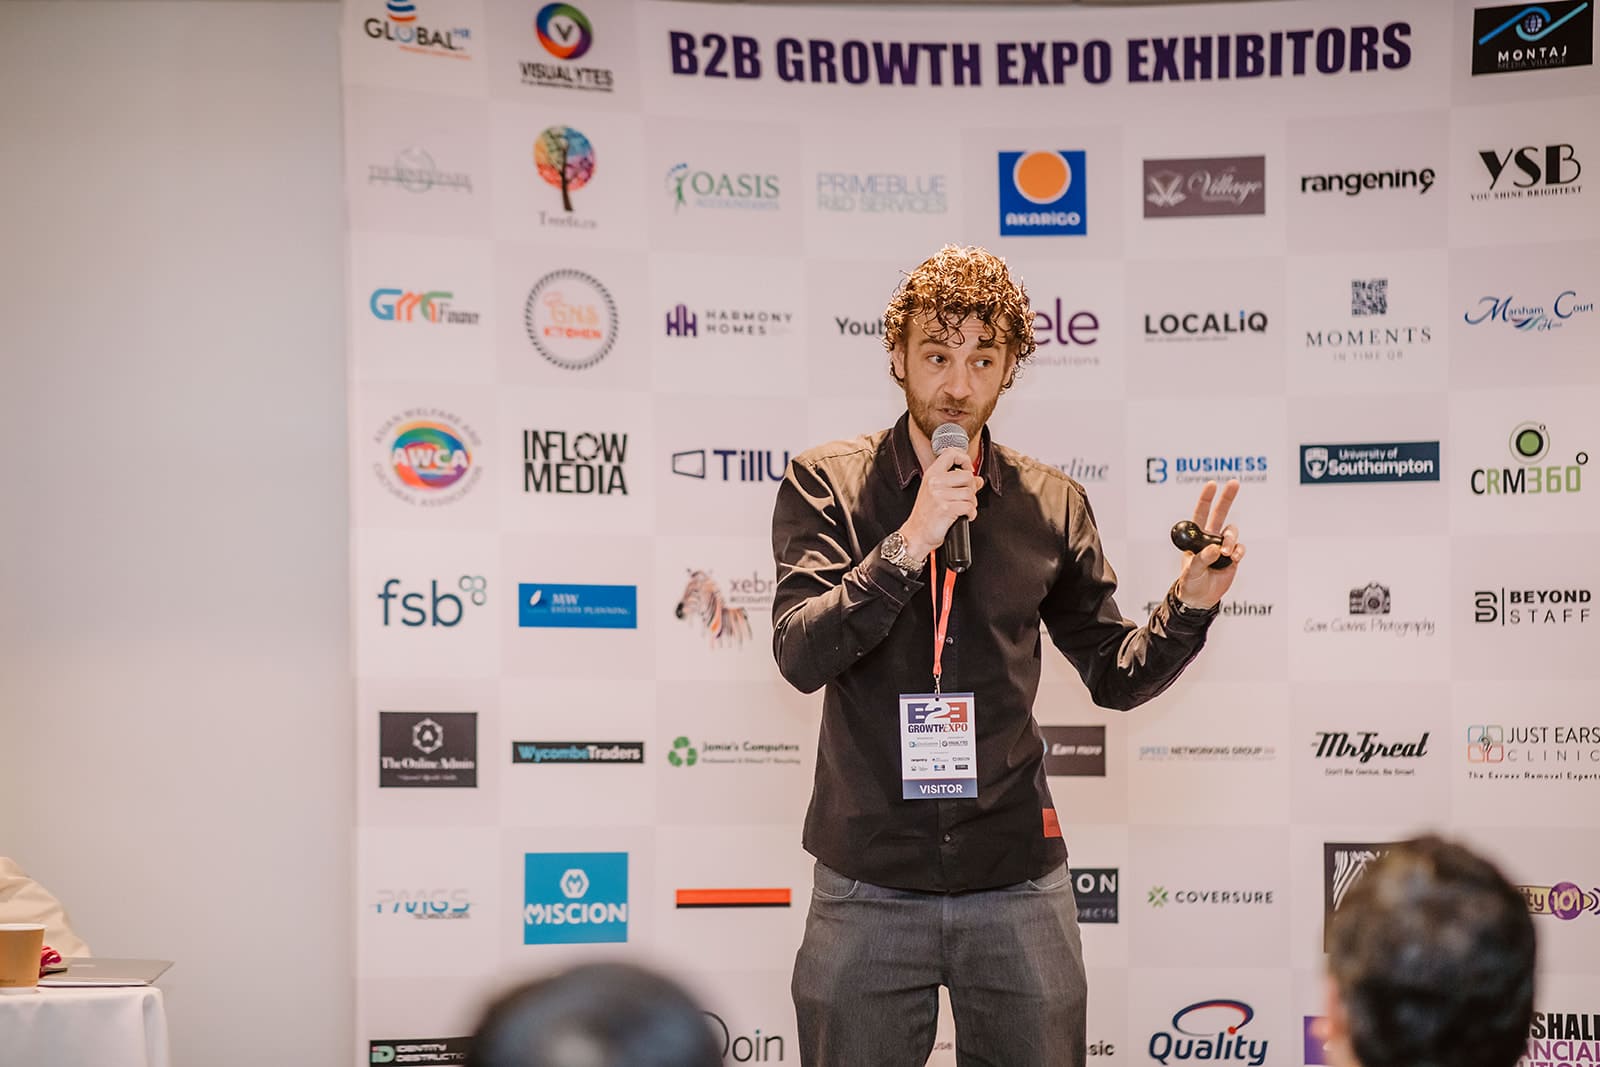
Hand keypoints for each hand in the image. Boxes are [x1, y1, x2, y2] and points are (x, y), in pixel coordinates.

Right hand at [901, 447, 981, 560]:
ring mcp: (939, 495)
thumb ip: (957, 483)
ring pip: (970, 493)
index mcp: (932, 475)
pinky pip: (969, 507)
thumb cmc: (926, 515)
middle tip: (965, 497)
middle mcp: (935, 482)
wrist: (916, 534)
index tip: (967, 469)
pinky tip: (964, 516)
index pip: (951, 453)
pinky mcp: (946, 508)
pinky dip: (971, 513)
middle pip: (967, 476)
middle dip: (971, 489)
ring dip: (972, 503)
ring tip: (963, 508)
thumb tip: (978, 480)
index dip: (964, 459)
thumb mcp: (937, 493)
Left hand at [1175, 479, 1243, 607]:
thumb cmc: (1190, 582)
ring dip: (1230, 539)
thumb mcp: (1190, 572)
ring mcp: (1222, 546)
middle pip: (1220, 513)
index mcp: (1196, 537)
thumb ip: (1201, 559)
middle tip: (1234, 482)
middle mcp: (1210, 538)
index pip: (1201, 513)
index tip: (1212, 484)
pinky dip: (1238, 551)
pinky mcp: (1233, 557)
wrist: (1200, 598)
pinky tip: (1233, 558)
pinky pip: (1239, 547)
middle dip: (1227, 497)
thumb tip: (1214, 549)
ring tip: (1225, 553)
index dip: (1206, 498)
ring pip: (1231, 531)